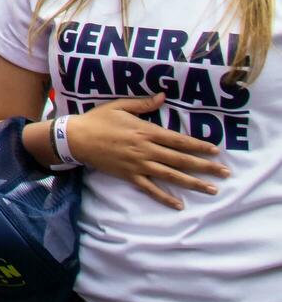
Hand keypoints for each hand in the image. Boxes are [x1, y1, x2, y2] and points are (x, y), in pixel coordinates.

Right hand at [67, 93, 228, 209]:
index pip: (179, 140)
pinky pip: (151, 189)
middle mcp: (146, 149)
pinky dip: (165, 197)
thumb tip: (163, 96)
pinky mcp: (130, 176)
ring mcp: (139, 164)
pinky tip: (179, 204)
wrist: (76, 138)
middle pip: (181, 159)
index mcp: (146, 131)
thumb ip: (143, 103)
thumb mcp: (119, 106)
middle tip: (225, 173)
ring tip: (212, 189)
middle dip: (205, 166)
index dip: (199, 145)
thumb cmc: (98, 120)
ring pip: (171, 175)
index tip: (216, 151)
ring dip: (193, 183)